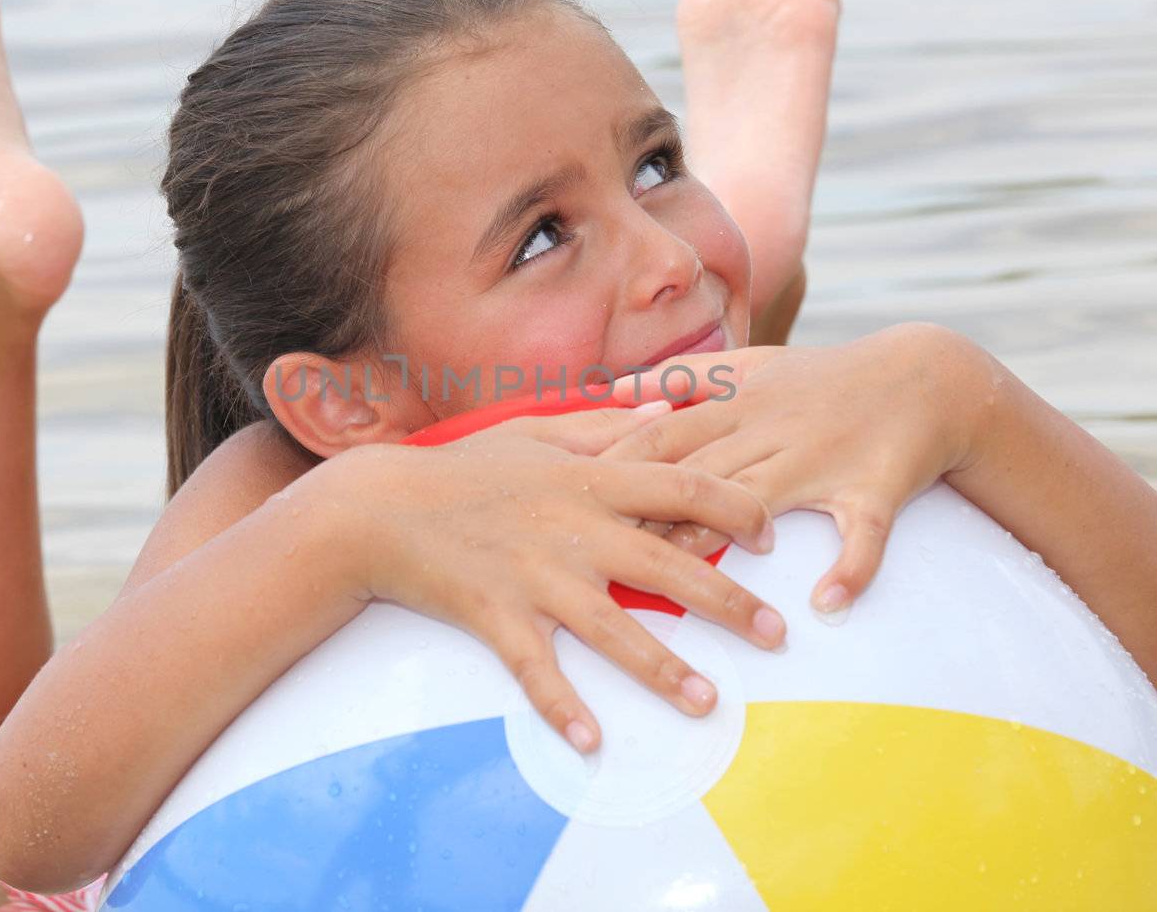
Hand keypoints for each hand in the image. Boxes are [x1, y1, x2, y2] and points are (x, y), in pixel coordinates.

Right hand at [326, 401, 785, 753]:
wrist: (378, 509)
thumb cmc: (462, 470)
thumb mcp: (534, 434)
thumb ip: (605, 427)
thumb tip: (669, 414)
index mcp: (586, 480)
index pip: (680, 487)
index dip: (733, 508)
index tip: (770, 535)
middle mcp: (571, 529)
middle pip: (666, 565)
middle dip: (728, 602)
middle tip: (778, 635)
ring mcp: (534, 576)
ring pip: (612, 628)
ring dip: (662, 669)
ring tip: (708, 703)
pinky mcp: (495, 616)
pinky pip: (536, 670)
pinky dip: (562, 708)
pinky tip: (593, 744)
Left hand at [602, 322, 993, 614]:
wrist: (925, 377)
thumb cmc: (827, 380)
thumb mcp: (754, 366)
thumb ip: (685, 379)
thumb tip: (614, 387)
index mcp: (739, 406)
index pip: (663, 438)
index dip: (615, 468)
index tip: (567, 499)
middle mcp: (771, 434)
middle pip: (698, 473)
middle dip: (649, 510)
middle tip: (600, 549)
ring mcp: (822, 463)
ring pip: (764, 502)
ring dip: (728, 537)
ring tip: (695, 579)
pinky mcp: (874, 492)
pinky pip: (864, 536)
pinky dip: (850, 569)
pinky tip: (829, 604)